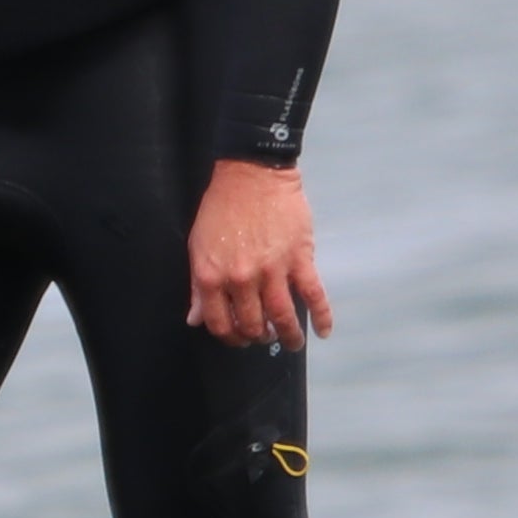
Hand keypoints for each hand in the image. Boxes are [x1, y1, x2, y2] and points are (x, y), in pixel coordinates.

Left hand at [184, 157, 326, 348]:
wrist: (251, 174)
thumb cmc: (221, 207)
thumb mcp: (198, 246)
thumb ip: (198, 287)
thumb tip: (195, 319)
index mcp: (212, 277)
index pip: (219, 323)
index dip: (230, 337)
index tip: (239, 338)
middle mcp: (241, 279)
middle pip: (252, 325)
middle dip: (258, 337)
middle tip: (264, 337)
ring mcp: (272, 270)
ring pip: (282, 317)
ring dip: (288, 336)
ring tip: (292, 343)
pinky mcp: (299, 258)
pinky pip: (313, 295)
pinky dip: (321, 317)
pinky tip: (323, 331)